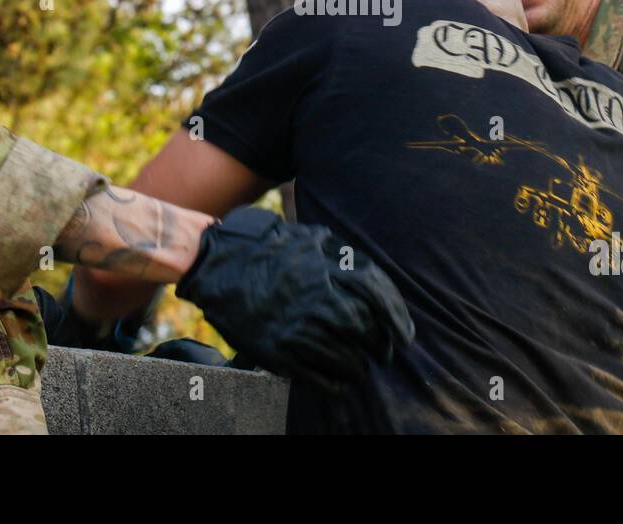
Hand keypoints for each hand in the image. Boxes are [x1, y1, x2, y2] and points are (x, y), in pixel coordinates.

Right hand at [175, 206, 414, 392]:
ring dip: (360, 366)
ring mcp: (295, 326)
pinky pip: (319, 376)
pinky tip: (342, 381)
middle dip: (380, 345)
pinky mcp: (277, 351)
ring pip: (346, 357)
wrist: (218, 262)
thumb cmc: (270, 248)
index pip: (377, 295)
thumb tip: (377, 284)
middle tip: (383, 352)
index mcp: (327, 268)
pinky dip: (338, 383)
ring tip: (362, 367)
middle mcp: (315, 298)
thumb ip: (345, 258)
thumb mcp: (312, 239)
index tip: (404, 336)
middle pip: (365, 329)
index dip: (397, 319)